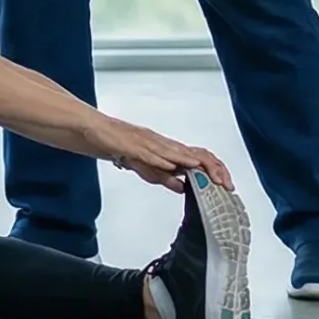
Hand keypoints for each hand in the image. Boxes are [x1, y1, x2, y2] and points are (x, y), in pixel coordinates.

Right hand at [100, 120, 234, 193]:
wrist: (93, 130)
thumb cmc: (118, 145)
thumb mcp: (146, 168)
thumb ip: (164, 176)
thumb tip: (183, 187)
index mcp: (166, 149)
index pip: (197, 157)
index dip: (214, 170)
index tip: (226, 185)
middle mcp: (161, 143)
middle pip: (192, 153)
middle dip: (211, 168)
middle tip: (223, 184)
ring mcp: (147, 142)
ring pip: (173, 151)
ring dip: (190, 163)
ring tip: (206, 174)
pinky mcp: (131, 144)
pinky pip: (148, 152)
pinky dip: (160, 159)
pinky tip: (170, 165)